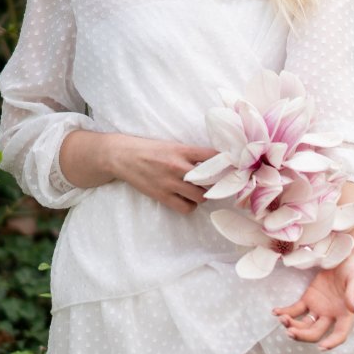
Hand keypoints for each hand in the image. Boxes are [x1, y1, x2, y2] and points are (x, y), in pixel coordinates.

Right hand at [101, 133, 219, 214]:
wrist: (123, 156)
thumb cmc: (149, 149)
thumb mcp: (172, 145)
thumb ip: (191, 154)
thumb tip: (216, 161)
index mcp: (183, 150)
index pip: (214, 156)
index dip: (226, 162)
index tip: (231, 166)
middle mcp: (178, 167)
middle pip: (211, 180)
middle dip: (215, 183)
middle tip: (214, 183)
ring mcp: (170, 183)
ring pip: (201, 197)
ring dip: (204, 196)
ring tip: (199, 191)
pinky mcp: (162, 196)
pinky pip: (185, 208)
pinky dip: (190, 206)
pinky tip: (187, 200)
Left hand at [273, 238, 353, 350]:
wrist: (347, 253)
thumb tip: (353, 309)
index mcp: (345, 313)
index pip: (340, 333)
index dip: (332, 342)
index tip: (322, 347)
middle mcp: (331, 315)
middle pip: (315, 332)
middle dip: (302, 335)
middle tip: (290, 331)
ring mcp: (318, 308)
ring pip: (303, 324)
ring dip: (292, 325)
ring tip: (281, 318)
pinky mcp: (309, 298)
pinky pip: (295, 309)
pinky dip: (285, 312)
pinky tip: (276, 312)